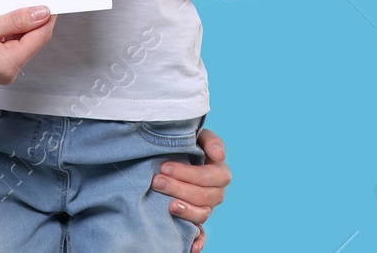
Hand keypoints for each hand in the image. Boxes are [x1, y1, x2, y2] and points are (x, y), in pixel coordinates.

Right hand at [0, 6, 55, 84]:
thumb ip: (15, 21)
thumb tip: (43, 12)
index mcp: (10, 64)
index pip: (41, 36)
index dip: (48, 15)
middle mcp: (9, 71)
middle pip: (32, 39)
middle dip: (33, 18)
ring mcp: (0, 69)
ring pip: (20, 40)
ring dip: (18, 22)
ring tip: (11, 1)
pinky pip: (7, 44)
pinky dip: (6, 29)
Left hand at [155, 127, 229, 252]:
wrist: (171, 158)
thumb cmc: (186, 145)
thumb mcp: (197, 136)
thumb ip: (210, 140)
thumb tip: (220, 155)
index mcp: (219, 172)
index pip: (212, 176)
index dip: (189, 173)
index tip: (165, 166)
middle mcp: (215, 192)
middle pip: (205, 196)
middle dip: (179, 188)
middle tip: (157, 181)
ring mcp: (206, 208)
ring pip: (202, 214)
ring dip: (186, 211)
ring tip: (168, 205)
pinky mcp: (195, 221)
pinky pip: (201, 235)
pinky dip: (198, 242)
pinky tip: (192, 247)